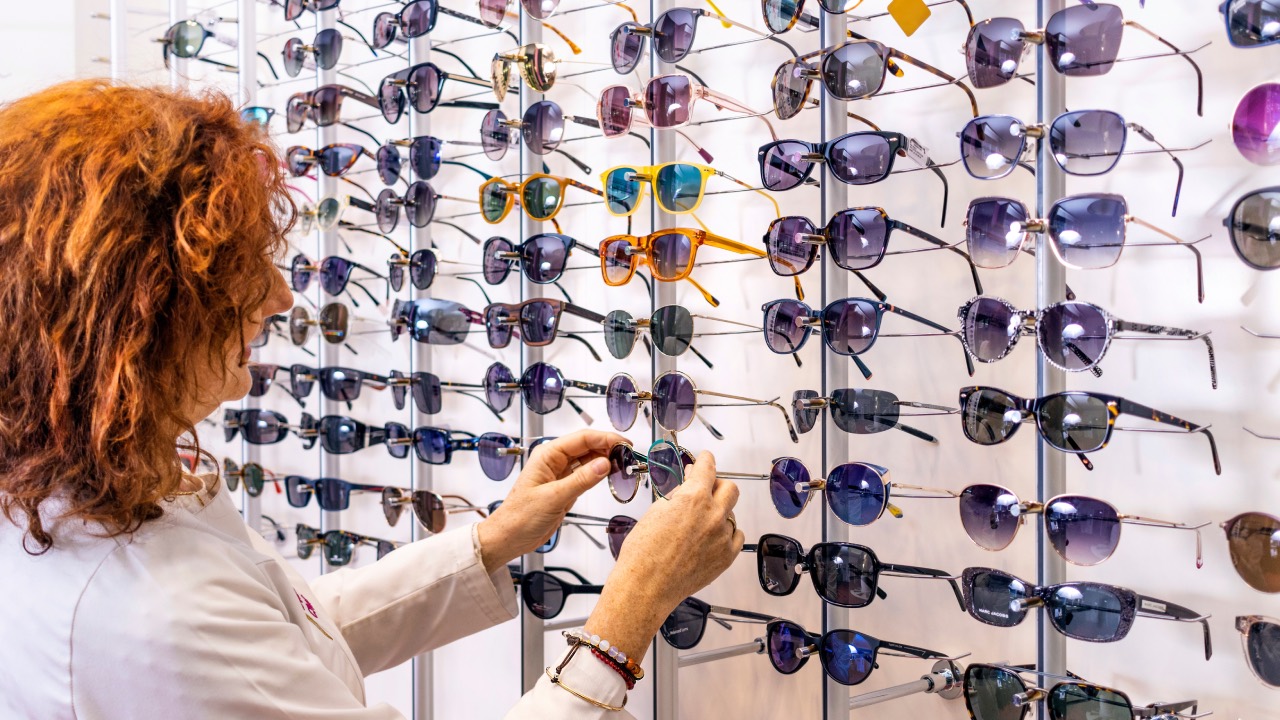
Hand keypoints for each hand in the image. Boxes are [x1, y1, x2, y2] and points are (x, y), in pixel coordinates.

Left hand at [476, 430, 625, 573]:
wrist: (509, 538)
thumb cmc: (520, 517)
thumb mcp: (553, 498)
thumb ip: (581, 480)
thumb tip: (604, 464)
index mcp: (547, 455)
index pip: (582, 439)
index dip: (605, 438)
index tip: (624, 443)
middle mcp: (554, 461)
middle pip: (587, 446)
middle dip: (608, 448)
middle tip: (628, 455)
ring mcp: (560, 474)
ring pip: (588, 460)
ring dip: (605, 460)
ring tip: (623, 464)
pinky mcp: (565, 487)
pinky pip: (586, 475)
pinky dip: (599, 474)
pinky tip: (610, 475)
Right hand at [584, 451, 742, 663]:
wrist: (646, 587)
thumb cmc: (643, 554)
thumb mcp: (655, 511)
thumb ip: (677, 495)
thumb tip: (687, 485)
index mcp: (693, 498)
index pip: (707, 468)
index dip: (706, 460)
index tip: (706, 459)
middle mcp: (713, 515)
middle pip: (729, 488)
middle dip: (717, 485)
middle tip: (705, 489)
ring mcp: (722, 537)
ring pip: (731, 514)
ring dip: (719, 513)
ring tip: (699, 524)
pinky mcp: (726, 556)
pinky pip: (735, 537)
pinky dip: (725, 534)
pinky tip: (709, 538)